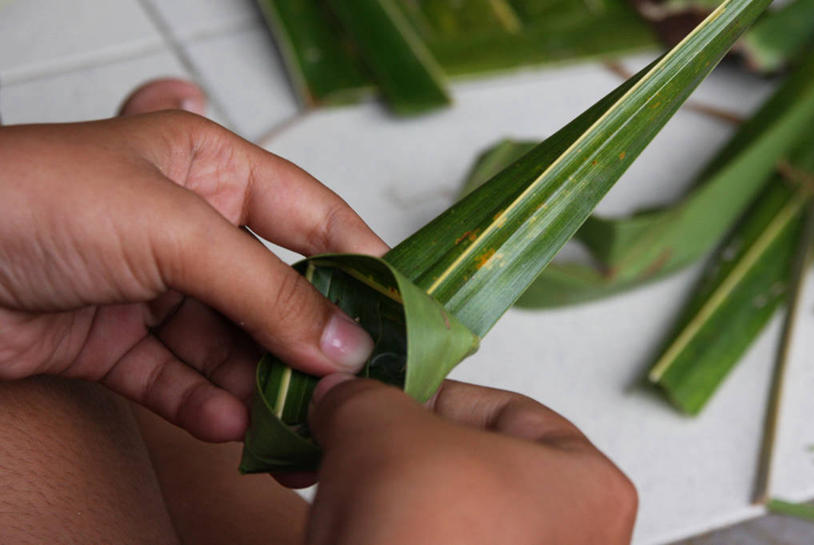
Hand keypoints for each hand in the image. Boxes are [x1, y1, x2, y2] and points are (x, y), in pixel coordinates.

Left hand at [0, 112, 386, 440]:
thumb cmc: (35, 198)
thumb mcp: (175, 232)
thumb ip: (267, 292)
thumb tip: (345, 342)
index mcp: (212, 169)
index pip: (313, 217)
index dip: (362, 263)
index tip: (405, 314)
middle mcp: (189, 227)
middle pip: (275, 293)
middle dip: (309, 343)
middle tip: (351, 388)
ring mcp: (155, 287)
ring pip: (231, 346)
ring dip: (261, 386)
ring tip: (295, 427)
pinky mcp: (118, 340)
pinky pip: (180, 378)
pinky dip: (207, 405)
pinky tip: (233, 426)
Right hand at [308, 376, 636, 544]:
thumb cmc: (422, 538)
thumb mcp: (378, 426)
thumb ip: (362, 396)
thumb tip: (342, 397)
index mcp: (588, 485)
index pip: (501, 407)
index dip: (426, 396)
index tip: (382, 402)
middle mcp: (574, 541)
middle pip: (472, 465)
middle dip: (403, 455)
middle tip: (359, 447)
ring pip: (449, 517)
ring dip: (394, 502)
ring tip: (351, 499)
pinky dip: (398, 540)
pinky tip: (358, 535)